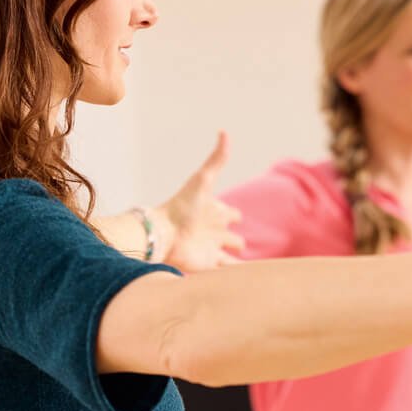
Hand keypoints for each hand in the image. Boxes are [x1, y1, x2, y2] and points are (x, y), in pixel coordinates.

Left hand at [153, 131, 244, 271]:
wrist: (164, 234)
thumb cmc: (181, 206)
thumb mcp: (202, 180)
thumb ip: (216, 159)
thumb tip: (224, 131)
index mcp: (214, 211)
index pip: (230, 214)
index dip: (233, 214)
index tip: (236, 216)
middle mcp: (214, 231)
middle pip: (231, 236)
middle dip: (235, 239)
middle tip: (240, 243)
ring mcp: (213, 248)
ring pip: (231, 254)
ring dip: (237, 257)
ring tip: (247, 267)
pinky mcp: (210, 265)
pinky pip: (228, 271)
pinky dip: (238, 274)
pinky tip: (247, 279)